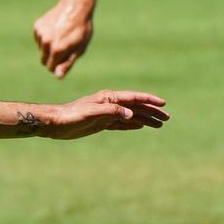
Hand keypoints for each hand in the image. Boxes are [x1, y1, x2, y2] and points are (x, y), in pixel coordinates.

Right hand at [33, 0, 94, 79]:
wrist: (75, 6)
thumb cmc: (81, 30)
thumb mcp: (79, 49)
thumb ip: (67, 64)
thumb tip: (57, 76)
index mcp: (57, 50)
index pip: (50, 68)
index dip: (59, 65)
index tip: (66, 57)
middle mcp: (46, 42)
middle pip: (43, 60)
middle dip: (52, 58)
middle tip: (64, 47)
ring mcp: (40, 34)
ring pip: (41, 49)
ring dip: (49, 46)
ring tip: (61, 35)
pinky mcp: (37, 26)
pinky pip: (39, 39)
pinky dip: (45, 37)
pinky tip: (56, 29)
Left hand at [34, 89, 167, 138]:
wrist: (55, 123)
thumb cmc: (71, 115)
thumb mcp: (91, 113)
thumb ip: (111, 112)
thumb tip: (131, 115)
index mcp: (109, 97)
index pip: (134, 97)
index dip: (149, 100)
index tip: (163, 103)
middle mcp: (110, 103)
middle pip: (136, 107)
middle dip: (152, 111)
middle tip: (167, 118)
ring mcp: (106, 113)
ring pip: (131, 116)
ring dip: (146, 119)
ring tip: (160, 124)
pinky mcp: (102, 123)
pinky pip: (122, 123)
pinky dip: (133, 124)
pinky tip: (141, 126)